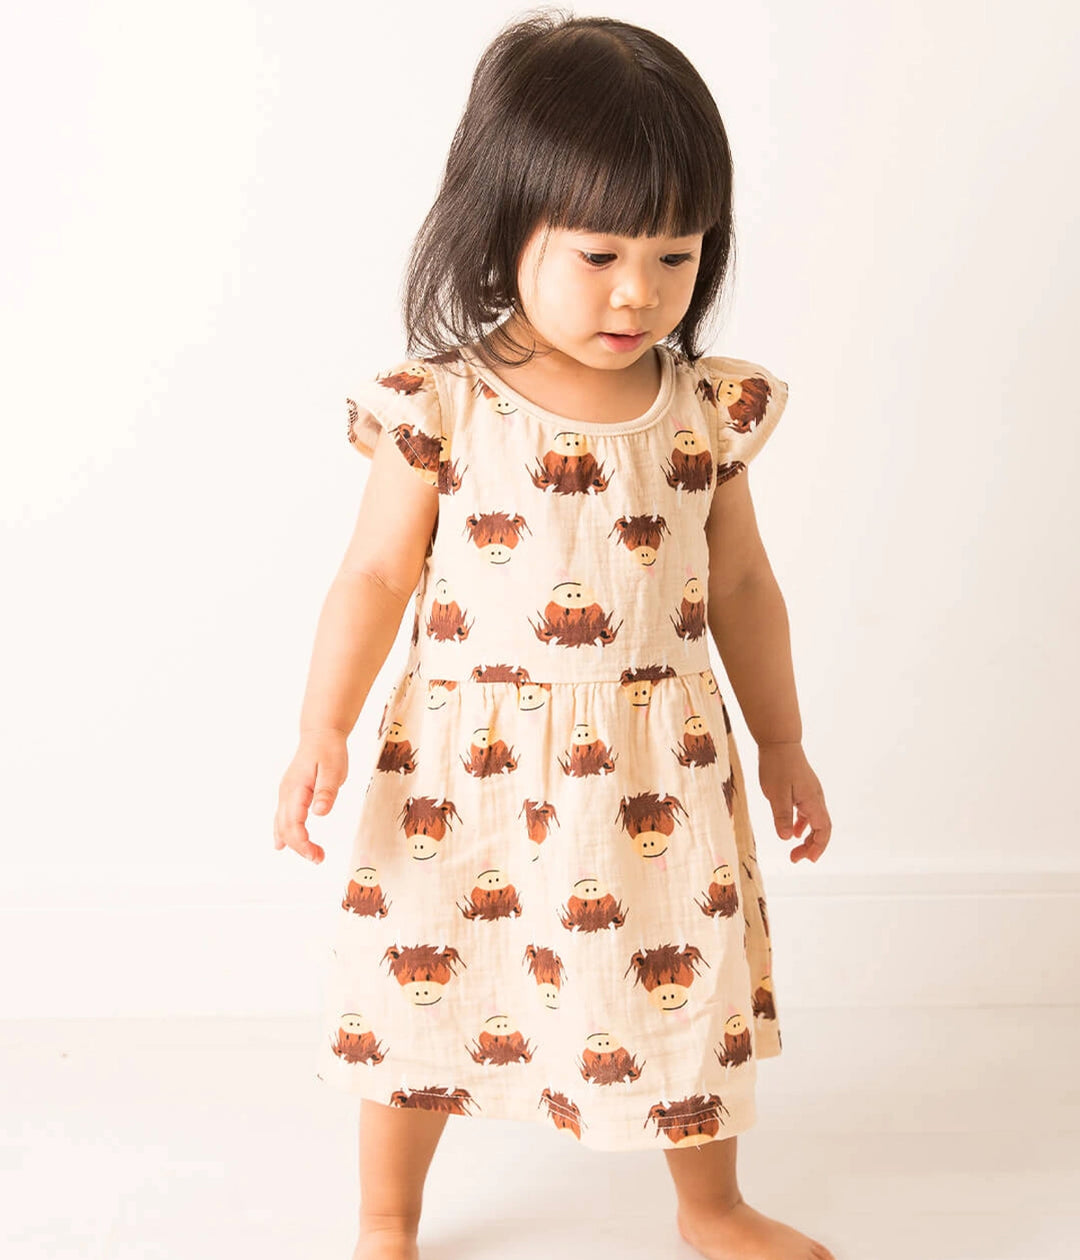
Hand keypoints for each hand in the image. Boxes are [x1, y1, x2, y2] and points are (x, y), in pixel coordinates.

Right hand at [273, 729, 348, 863]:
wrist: (320, 735)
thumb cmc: (328, 750)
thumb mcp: (333, 769)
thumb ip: (326, 791)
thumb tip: (320, 813)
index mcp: (296, 789)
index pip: (293, 824)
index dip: (302, 843)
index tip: (316, 855)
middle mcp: (286, 794)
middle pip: (286, 829)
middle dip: (301, 847)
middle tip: (319, 859)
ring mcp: (285, 794)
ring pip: (282, 825)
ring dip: (294, 843)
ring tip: (312, 855)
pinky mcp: (290, 794)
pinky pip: (281, 818)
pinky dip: (283, 833)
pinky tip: (282, 845)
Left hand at [756, 740, 830, 862]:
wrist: (779, 741)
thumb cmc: (777, 765)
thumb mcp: (776, 793)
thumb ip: (782, 816)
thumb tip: (786, 838)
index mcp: (813, 801)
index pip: (823, 830)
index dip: (818, 847)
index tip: (808, 860)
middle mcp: (816, 798)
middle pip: (821, 829)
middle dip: (811, 846)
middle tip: (795, 858)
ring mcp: (810, 793)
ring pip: (815, 821)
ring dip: (807, 837)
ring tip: (794, 850)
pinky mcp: (803, 788)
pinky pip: (807, 812)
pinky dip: (802, 824)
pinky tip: (793, 831)